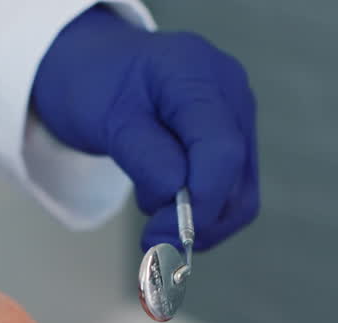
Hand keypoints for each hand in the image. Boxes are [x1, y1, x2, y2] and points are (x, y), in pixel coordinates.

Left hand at [33, 5, 257, 251]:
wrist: (96, 68)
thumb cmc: (96, 86)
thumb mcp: (109, 122)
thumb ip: (148, 161)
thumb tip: (180, 203)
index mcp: (197, 74)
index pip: (221, 151)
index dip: (200, 202)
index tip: (160, 235)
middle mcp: (230, 92)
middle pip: (237, 178)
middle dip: (196, 221)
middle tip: (150, 241)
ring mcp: (238, 115)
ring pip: (241, 195)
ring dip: (200, 223)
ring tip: (154, 217)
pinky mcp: (236, 139)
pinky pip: (232, 191)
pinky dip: (203, 213)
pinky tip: (169, 208)